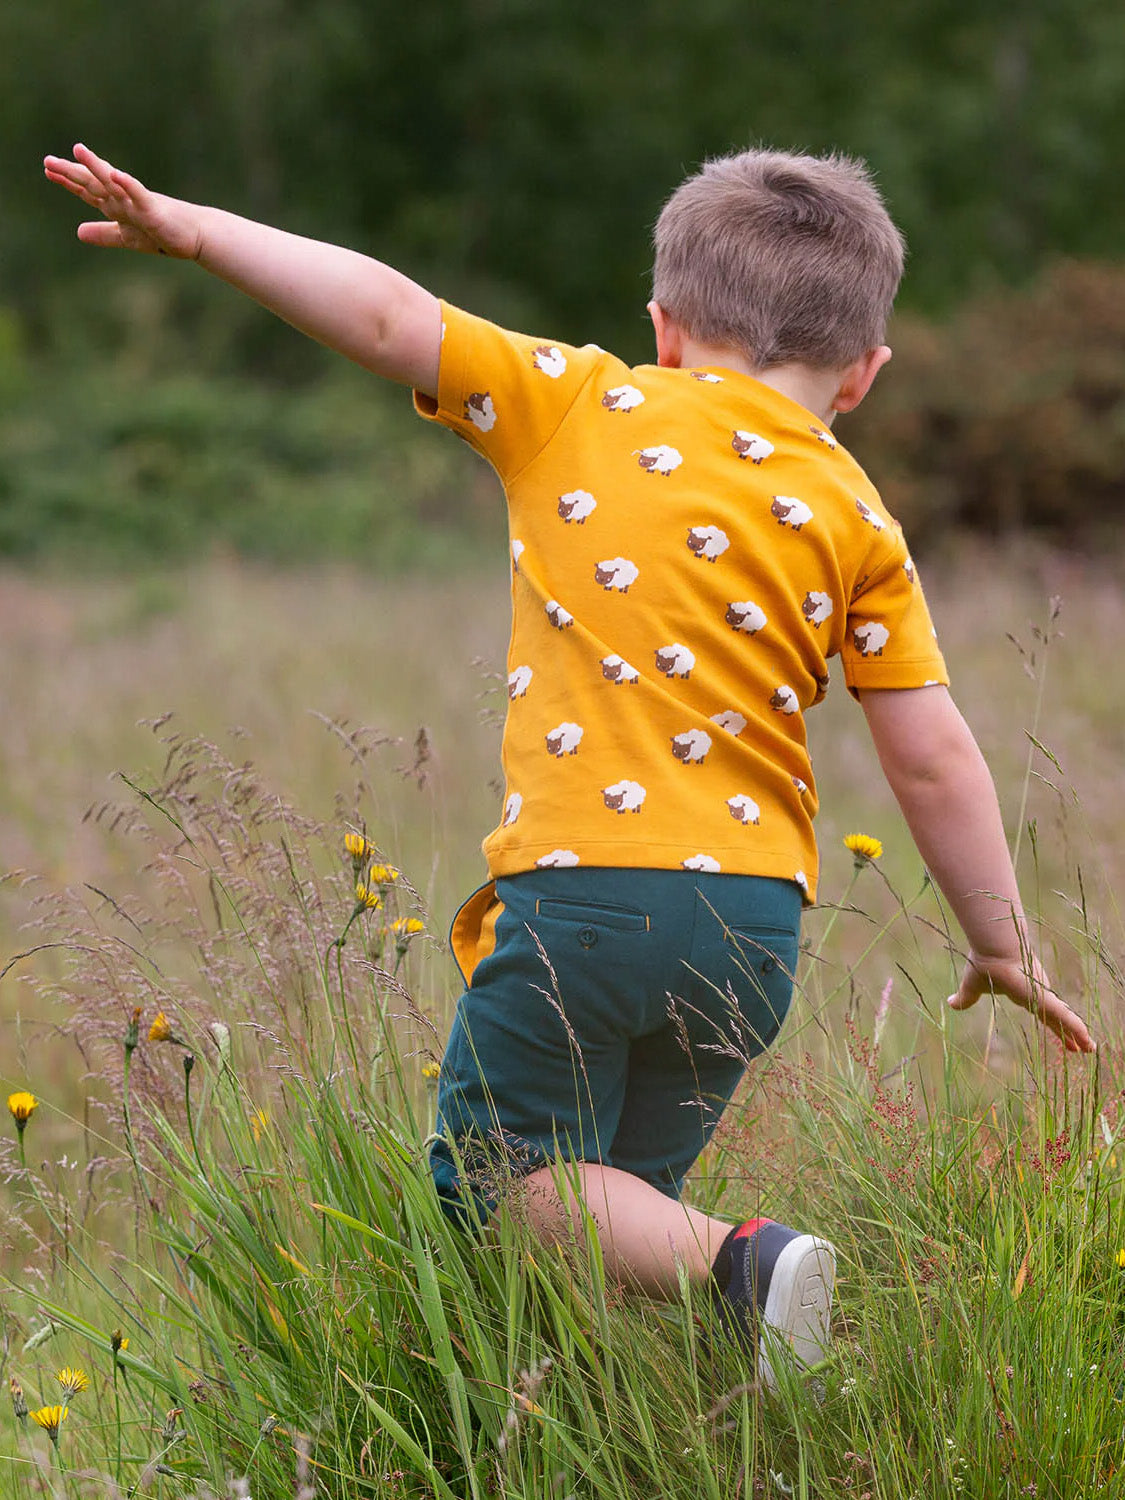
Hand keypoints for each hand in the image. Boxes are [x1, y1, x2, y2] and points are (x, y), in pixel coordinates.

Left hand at [43, 143, 201, 259]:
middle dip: (72, 172)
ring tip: (78, 150)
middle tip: (48, 161)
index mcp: (118, 205)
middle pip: (94, 183)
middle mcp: (124, 198)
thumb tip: (78, 232)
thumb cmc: (163, 234)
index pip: (88, 190)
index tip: (48, 169)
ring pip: (113, 182)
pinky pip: (139, 194)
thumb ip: (104, 233)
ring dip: (96, 167)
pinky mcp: (154, 209)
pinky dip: (127, 184)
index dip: (68, 181)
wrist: (195, 236)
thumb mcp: (127, 237)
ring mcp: (138, 202)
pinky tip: (115, 173)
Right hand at [948, 951, 1094, 1053]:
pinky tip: (1088, 1043)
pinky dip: (1078, 1031)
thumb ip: (965, 998)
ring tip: (1090, 1050)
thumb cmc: (984, 964)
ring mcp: (1045, 997)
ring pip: (1067, 1021)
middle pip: (1057, 1020)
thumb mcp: (972, 987)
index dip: (1051, 1026)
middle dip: (1068, 1034)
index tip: (1060, 1037)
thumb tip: (950, 1003)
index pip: (1042, 1014)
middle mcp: (1039, 996)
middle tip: (1081, 1048)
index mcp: (1024, 994)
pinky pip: (1067, 1019)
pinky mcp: (1047, 999)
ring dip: (1079, 1036)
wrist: (994, 950)